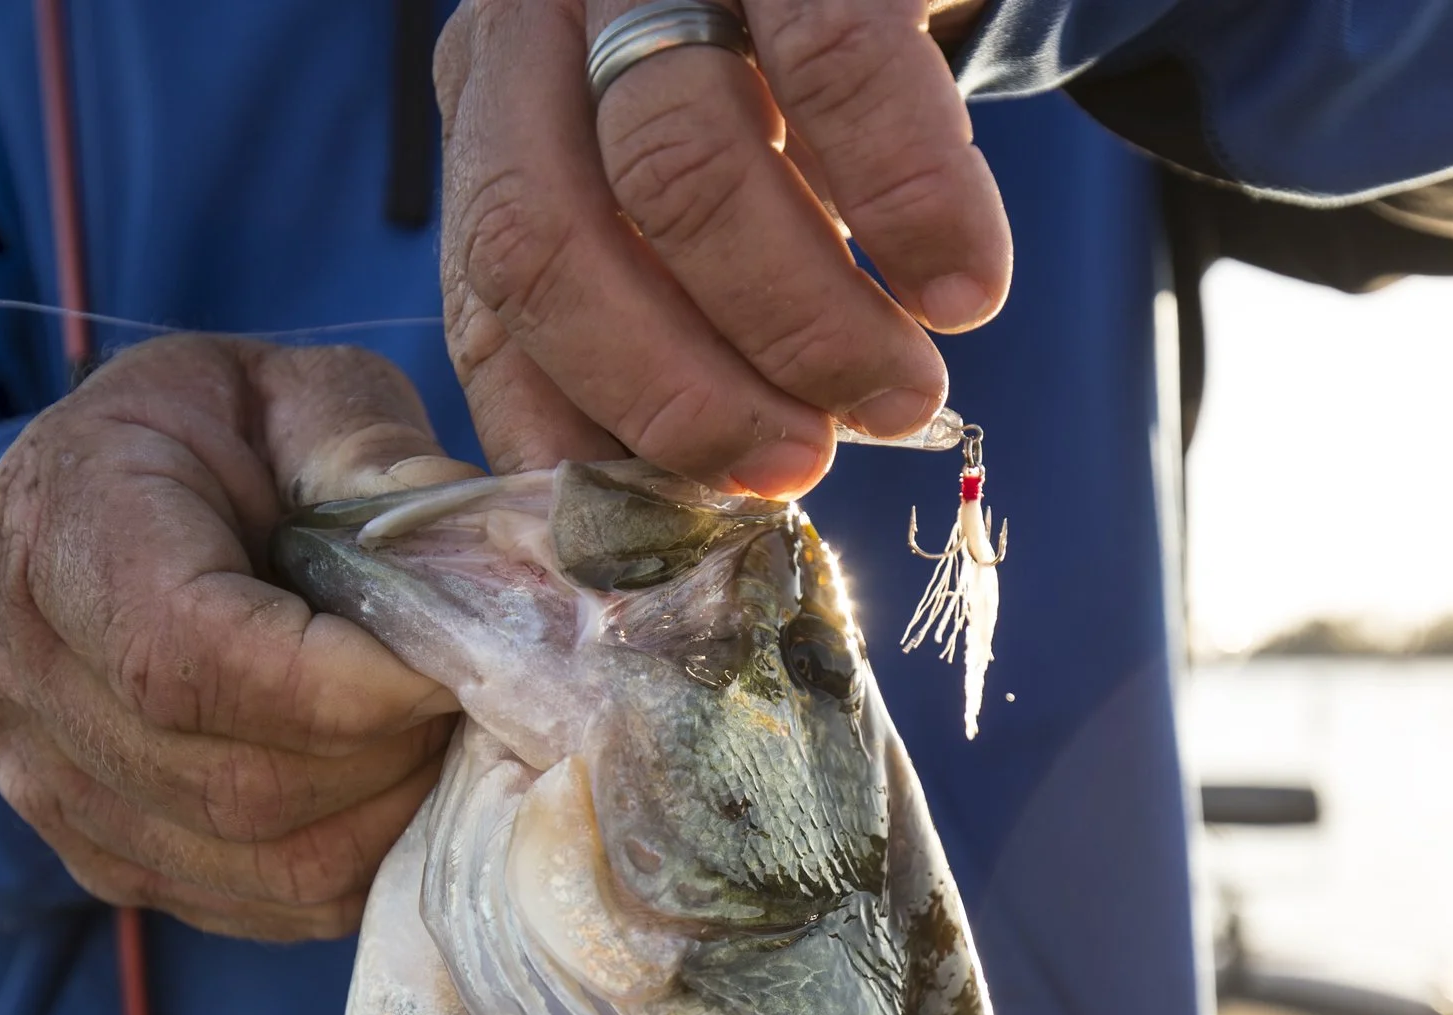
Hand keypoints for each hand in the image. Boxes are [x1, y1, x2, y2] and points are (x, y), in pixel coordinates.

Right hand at [0, 336, 480, 940]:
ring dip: (380, 819)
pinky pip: (245, 905)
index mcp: (60, 522)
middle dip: (385, 756)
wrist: (101, 498)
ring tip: (438, 742)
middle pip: (233, 780)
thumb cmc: (217, 432)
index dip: (344, 688)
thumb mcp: (294, 392)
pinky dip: (345, 869)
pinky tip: (389, 793)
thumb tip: (485, 561)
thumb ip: (374, 457)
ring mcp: (41, 775)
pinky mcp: (92, 849)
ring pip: (251, 862)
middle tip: (470, 703)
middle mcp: (18, 663)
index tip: (454, 667)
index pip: (190, 656)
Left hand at [436, 0, 1007, 498]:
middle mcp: (534, 21)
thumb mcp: (684, 189)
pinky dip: (909, 206)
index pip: (489, 296)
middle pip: (544, 237)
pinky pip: (835, 68)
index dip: (582, 432)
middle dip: (676, 394)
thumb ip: (652, 308)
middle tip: (796, 466)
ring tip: (904, 395)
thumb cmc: (785, 84)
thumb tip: (667, 510)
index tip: (685, 526)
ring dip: (804, 323)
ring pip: (678, 167)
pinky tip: (964, 290)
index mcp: (494, 104)